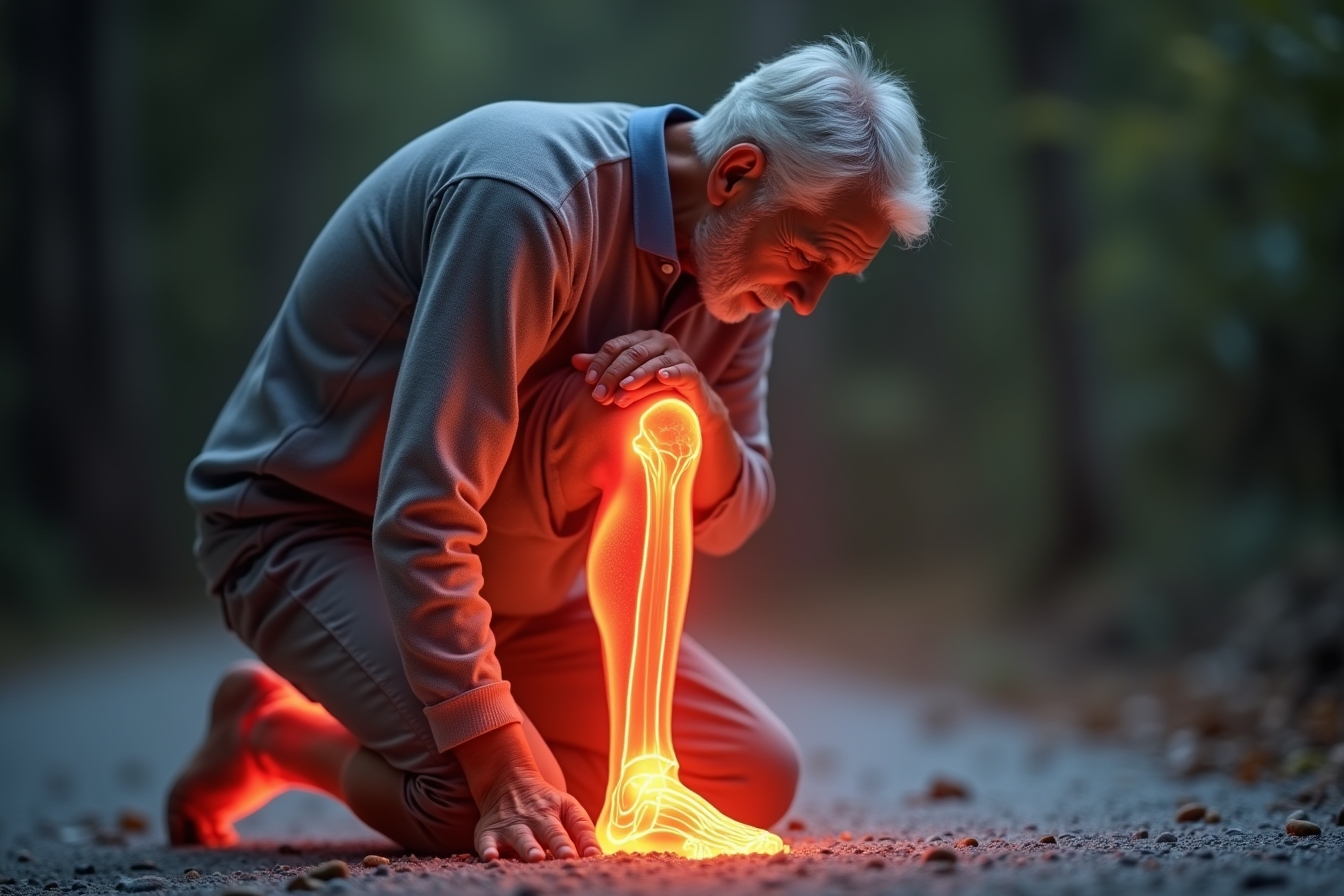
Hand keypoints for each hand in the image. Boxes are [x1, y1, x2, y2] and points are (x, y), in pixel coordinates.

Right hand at [456, 723, 599, 860]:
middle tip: (568, 856)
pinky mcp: (489, 833)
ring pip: (521, 837)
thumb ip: (583, 832)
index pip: (570, 827)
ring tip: (536, 856)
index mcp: (555, 813)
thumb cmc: (544, 804)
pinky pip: (486, 841)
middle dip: (559, 844)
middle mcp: (535, 818)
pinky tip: (491, 856)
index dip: (579, 841)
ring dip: (529, 846)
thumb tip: (596, 855)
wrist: (507, 782)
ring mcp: (512, 825)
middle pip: (549, 831)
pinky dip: (488, 849)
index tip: (586, 855)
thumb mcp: (568, 809)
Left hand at [570, 330, 727, 426]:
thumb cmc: (651, 388)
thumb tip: (575, 360)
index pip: (616, 346)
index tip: (589, 382)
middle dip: (614, 375)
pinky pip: (681, 371)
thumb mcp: (625, 378)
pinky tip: (661, 378)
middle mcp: (660, 342)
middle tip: (600, 396)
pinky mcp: (692, 373)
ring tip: (621, 392)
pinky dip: (671, 373)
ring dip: (637, 378)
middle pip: (632, 354)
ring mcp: (678, 356)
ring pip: (654, 363)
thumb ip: (604, 368)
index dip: (600, 362)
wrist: (686, 404)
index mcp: (641, 339)